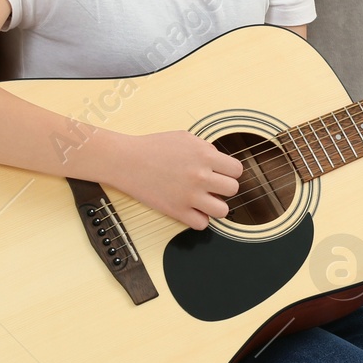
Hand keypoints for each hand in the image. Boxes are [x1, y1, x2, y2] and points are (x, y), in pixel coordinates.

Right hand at [110, 130, 243, 230]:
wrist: (126, 161)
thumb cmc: (152, 147)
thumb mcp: (185, 138)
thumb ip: (206, 148)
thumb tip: (220, 162)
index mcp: (204, 155)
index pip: (237, 170)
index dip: (230, 171)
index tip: (221, 172)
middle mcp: (200, 176)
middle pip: (233, 189)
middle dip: (223, 187)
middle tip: (211, 185)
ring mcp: (189, 196)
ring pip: (223, 211)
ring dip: (215, 205)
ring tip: (204, 199)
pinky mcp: (177, 211)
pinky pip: (202, 224)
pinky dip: (199, 219)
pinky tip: (191, 209)